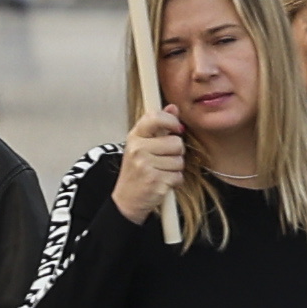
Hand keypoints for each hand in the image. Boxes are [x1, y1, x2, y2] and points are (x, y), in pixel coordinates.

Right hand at [108, 102, 189, 226]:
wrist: (127, 200)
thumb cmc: (137, 171)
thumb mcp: (142, 145)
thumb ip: (159, 126)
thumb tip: (173, 107)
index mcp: (134, 137)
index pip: (154, 117)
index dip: (171, 120)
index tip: (177, 128)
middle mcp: (138, 149)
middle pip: (176, 142)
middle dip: (176, 152)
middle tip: (163, 160)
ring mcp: (145, 165)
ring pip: (180, 160)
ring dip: (175, 168)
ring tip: (160, 171)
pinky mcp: (155, 181)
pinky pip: (179, 176)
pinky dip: (174, 181)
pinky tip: (161, 182)